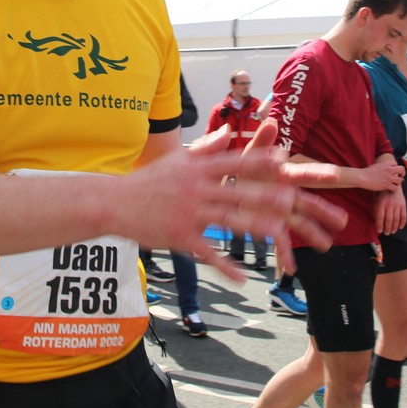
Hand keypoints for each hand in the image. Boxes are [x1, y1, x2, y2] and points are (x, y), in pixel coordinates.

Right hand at [124, 119, 345, 279]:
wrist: (114, 202)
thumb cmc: (149, 180)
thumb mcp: (177, 159)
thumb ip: (207, 148)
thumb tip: (230, 130)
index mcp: (198, 170)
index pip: (233, 163)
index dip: (258, 162)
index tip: (282, 161)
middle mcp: (196, 190)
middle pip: (236, 192)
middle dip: (265, 197)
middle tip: (292, 200)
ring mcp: (188, 214)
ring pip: (227, 221)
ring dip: (253, 227)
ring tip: (277, 235)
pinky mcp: (180, 237)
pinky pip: (206, 253)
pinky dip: (225, 266)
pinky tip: (242, 277)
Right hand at [357, 159, 404, 191]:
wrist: (362, 177)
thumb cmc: (367, 172)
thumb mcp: (377, 165)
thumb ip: (384, 166)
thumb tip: (387, 167)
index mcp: (386, 164)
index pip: (397, 164)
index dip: (396, 168)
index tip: (394, 172)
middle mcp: (389, 170)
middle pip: (402, 170)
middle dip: (402, 174)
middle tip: (400, 177)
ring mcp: (388, 178)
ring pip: (400, 180)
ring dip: (398, 183)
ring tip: (394, 184)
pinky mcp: (386, 185)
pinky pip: (395, 188)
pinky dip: (393, 189)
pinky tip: (390, 189)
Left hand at [376, 187, 406, 235]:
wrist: (393, 185)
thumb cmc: (383, 194)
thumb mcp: (376, 200)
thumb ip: (376, 210)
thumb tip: (376, 222)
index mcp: (381, 203)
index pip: (380, 217)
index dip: (379, 225)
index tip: (379, 230)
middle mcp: (390, 205)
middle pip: (388, 220)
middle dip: (387, 228)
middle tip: (386, 233)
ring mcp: (397, 205)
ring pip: (396, 219)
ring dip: (394, 227)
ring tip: (392, 231)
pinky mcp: (403, 205)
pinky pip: (404, 216)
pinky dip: (403, 223)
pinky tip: (401, 227)